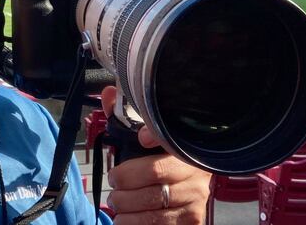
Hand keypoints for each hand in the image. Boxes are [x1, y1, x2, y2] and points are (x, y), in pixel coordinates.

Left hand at [101, 86, 211, 224]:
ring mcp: (196, 200)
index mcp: (184, 149)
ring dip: (127, 208)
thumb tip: (109, 94)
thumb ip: (125, 114)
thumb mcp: (145, 134)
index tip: (140, 139)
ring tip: (117, 204)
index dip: (154, 139)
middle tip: (114, 185)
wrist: (188, 188)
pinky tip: (126, 219)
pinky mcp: (193, 222)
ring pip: (155, 208)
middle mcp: (196, 174)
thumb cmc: (160, 158)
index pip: (169, 141)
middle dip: (125, 185)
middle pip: (155, 179)